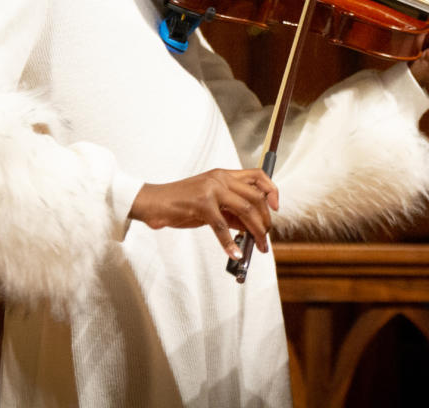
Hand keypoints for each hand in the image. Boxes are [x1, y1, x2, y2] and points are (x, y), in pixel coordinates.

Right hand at [129, 168, 279, 258]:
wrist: (153, 201)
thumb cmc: (180, 203)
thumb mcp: (210, 204)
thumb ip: (230, 211)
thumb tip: (251, 226)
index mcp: (223, 175)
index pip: (257, 176)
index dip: (271, 191)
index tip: (276, 208)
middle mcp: (220, 178)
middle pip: (255, 196)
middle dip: (265, 219)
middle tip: (266, 237)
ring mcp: (211, 190)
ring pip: (245, 209)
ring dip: (256, 231)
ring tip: (258, 246)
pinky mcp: (201, 204)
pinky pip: (222, 227)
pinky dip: (230, 243)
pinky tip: (234, 253)